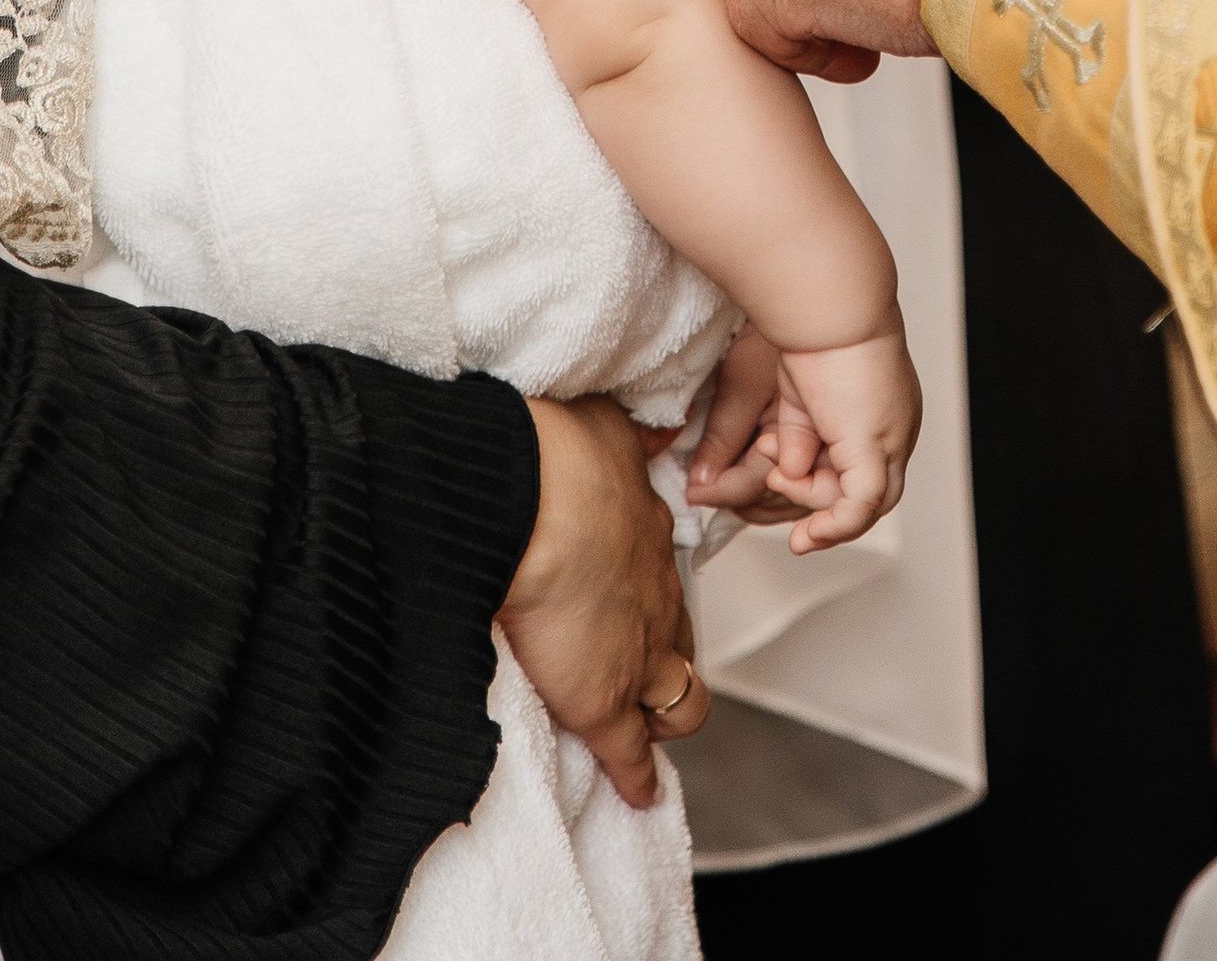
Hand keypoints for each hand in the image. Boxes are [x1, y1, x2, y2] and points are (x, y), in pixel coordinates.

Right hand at [501, 393, 706, 804]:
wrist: (532, 501)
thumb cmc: (556, 455)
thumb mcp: (606, 429)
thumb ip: (626, 436)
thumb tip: (652, 422)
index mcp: (648, 540)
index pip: (663, 582)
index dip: (652, 600)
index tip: (637, 607)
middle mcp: (657, 599)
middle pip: (684, 644)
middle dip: (671, 662)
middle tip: (644, 673)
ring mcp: (637, 655)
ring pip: (680, 704)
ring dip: (664, 719)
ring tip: (646, 736)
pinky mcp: (605, 703)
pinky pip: (632, 754)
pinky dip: (636, 778)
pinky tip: (638, 794)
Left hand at [685, 331, 820, 528]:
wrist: (805, 306)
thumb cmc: (775, 335)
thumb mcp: (744, 380)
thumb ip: (725, 436)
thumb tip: (701, 483)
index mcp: (804, 439)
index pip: (759, 486)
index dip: (723, 491)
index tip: (692, 492)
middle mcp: (819, 452)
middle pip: (777, 499)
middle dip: (741, 500)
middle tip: (703, 492)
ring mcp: (820, 449)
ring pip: (787, 495)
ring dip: (755, 497)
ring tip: (721, 488)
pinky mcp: (815, 440)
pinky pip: (795, 479)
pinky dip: (770, 487)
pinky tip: (749, 476)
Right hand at [764, 328, 920, 552]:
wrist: (826, 305)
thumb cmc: (811, 334)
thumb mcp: (799, 398)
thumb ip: (799, 438)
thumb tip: (789, 472)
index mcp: (885, 410)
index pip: (864, 466)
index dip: (821, 478)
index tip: (777, 469)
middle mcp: (897, 428)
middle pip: (870, 492)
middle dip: (821, 500)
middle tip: (778, 481)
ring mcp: (892, 439)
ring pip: (866, 505)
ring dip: (816, 505)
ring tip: (778, 477)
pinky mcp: (875, 447)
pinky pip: (861, 507)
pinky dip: (835, 526)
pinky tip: (808, 534)